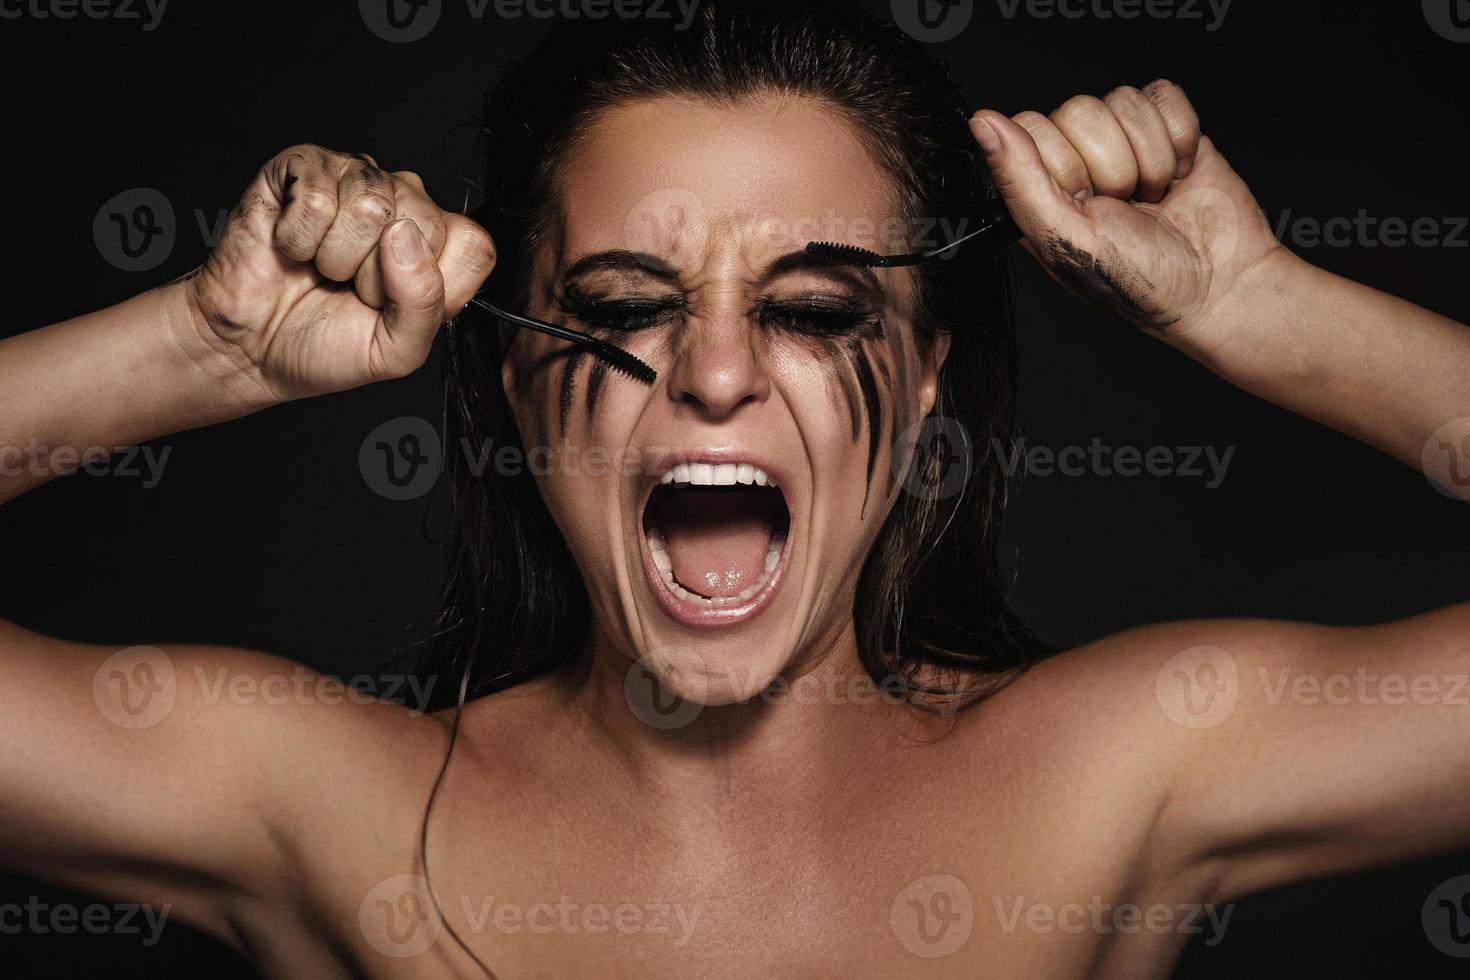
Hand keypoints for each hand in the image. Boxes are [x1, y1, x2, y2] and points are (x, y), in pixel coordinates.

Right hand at [182, 145, 495, 401]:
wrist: (250, 345)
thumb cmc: (324, 344)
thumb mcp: (396, 350)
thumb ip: (425, 305)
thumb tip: (406, 238)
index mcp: (436, 246)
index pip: (474, 245)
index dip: (432, 284)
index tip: (394, 304)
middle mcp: (404, 203)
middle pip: (425, 223)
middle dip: (378, 276)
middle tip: (350, 288)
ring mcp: (357, 179)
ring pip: (372, 206)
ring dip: (335, 257)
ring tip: (322, 268)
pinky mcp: (306, 167)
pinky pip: (318, 197)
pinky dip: (298, 238)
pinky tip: (292, 247)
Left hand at [969, 80, 1282, 346]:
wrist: (1220, 285)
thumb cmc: (1140, 282)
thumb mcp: (1066, 238)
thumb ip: (1018, 179)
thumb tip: (983, 123)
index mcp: (1039, 189)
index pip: (1029, 127)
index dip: (1062, 162)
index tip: (1083, 201)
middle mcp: (1076, 159)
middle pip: (1078, 110)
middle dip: (1112, 166)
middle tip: (1124, 206)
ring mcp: (1122, 140)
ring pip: (1122, 101)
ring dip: (1149, 159)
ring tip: (1152, 197)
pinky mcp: (1167, 126)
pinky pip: (1163, 95)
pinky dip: (1179, 138)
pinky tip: (1177, 175)